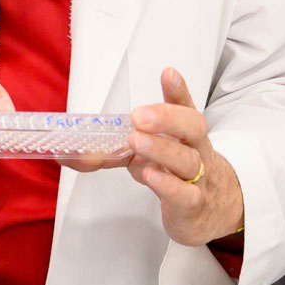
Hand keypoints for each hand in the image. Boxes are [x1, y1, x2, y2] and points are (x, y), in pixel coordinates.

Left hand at [129, 68, 243, 244]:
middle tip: (139, 115)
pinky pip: (186, 195)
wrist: (212, 211)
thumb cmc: (176, 176)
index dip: (177, 91)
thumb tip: (73, 153)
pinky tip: (151, 175)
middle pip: (193, 128)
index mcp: (185, 133)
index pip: (185, 107)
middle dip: (167, 118)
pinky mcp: (194, 205)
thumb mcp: (149, 156)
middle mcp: (197, 150)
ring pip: (188, 161)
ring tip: (136, 141)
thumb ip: (116, 150)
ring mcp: (199, 178)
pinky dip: (168, 185)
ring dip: (161, 149)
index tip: (168, 74)